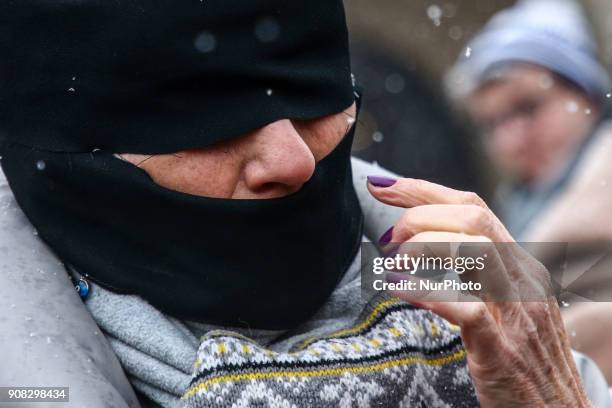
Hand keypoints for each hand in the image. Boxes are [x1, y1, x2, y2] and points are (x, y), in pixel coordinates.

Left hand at [367, 176, 589, 406]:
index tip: (382, 186)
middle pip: (471, 217)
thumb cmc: (523, 356)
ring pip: (474, 249)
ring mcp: (515, 311)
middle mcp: (521, 278)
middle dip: (419, 213)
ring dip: (422, 245)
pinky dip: (425, 292)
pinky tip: (397, 287)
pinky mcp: (501, 348)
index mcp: (518, 264)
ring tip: (392, 260)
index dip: (422, 190)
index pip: (471, 207)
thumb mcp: (508, 301)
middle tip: (386, 236)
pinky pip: (464, 309)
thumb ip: (479, 270)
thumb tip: (426, 242)